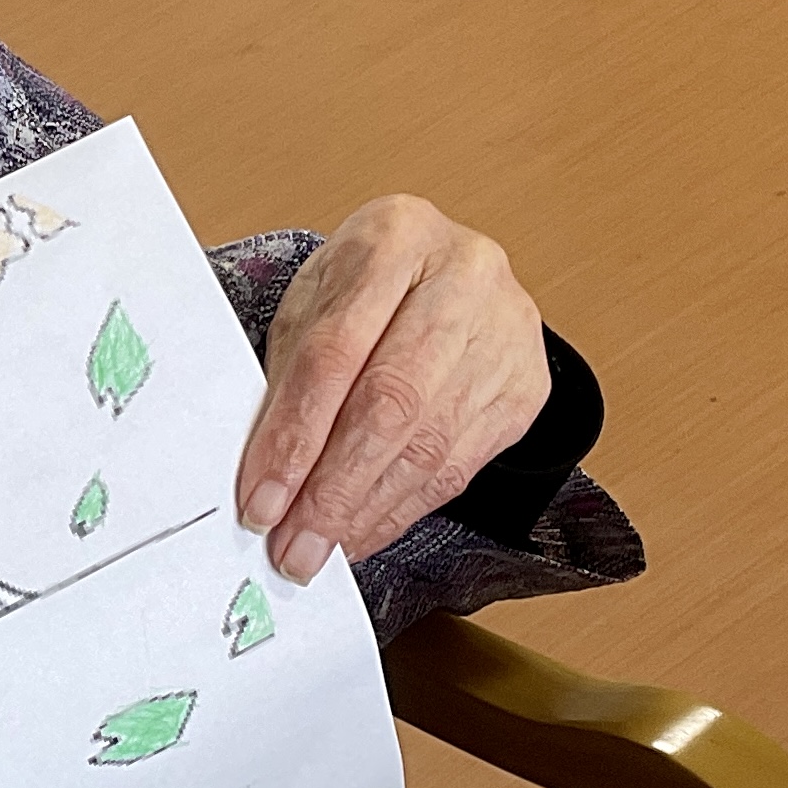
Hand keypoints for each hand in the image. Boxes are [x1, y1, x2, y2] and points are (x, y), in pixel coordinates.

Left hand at [236, 196, 550, 580]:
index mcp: (396, 237)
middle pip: (391, 403)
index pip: (336, 350)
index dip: (295, 434)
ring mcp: (506, 333)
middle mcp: (463, 277)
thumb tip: (265, 474)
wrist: (454, 275)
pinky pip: (458, 466)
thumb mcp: (317, 301)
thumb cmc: (372, 286)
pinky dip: (402, 510)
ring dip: (366, 511)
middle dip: (333, 489)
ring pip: (429, 444)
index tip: (262, 499)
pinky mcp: (525, 387)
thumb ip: (291, 373)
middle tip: (292, 546)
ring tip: (320, 550)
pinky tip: (363, 532)